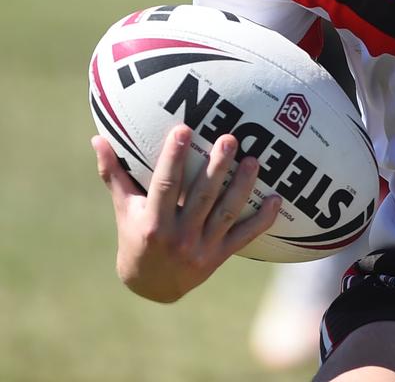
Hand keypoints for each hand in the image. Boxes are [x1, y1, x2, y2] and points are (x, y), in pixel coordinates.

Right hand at [92, 126, 280, 302]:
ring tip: (255, 160)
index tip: (183, 128)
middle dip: (217, 167)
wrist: (150, 286)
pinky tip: (276, 199)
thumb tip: (96, 139)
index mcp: (152, 223)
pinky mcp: (219, 257)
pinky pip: (244, 237)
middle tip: (229, 137)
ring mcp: (201, 249)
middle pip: (202, 196)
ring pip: (226, 213)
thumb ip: (113, 173)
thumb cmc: (134, 236)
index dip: (174, 157)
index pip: (165, 185)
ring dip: (242, 186)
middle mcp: (178, 237)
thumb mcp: (123, 207)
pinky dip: (261, 220)